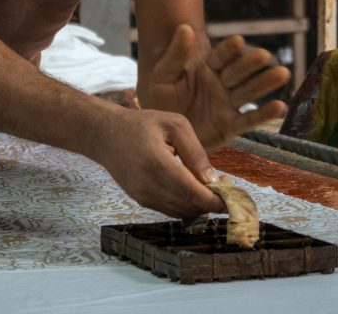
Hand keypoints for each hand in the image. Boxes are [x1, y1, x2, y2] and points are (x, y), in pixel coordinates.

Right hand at [91, 107, 226, 217]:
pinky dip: (187, 204)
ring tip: (210, 184)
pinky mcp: (141, 201)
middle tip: (226, 183)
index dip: (217, 200)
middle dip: (213, 201)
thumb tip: (214, 180)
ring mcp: (143, 196)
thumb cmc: (141, 124)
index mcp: (157, 164)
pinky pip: (171, 210)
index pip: (193, 194)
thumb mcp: (174, 125)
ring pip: (182, 212)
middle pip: (191, 207)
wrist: (104, 135)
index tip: (233, 194)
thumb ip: (196, 152)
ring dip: (200, 204)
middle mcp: (148, 186)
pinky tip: (193, 187)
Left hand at [141, 25, 289, 151]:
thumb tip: (184, 28)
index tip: (238, 41)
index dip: (229, 50)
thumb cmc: (161, 98)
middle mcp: (221, 84)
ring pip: (248, 92)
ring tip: (282, 73)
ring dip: (265, 83)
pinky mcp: (230, 126)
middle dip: (251, 64)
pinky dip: (264, 114)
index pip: (220, 56)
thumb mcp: (162, 74)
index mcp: (206, 68)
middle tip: (264, 55)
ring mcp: (227, 104)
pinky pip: (248, 120)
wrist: (161, 128)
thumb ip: (175, 54)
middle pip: (238, 72)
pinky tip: (280, 106)